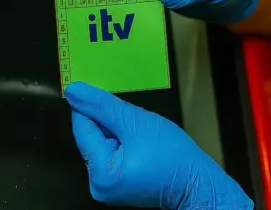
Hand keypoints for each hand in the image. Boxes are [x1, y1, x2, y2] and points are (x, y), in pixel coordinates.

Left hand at [65, 82, 253, 209]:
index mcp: (100, 172)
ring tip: (142, 131)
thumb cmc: (173, 156)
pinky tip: (142, 141)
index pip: (82, 128)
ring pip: (104, 144)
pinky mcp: (118, 184)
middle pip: (93, 137)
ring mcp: (108, 187)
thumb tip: (74, 91)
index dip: (88, 104)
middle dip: (110, 120)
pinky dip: (125, 141)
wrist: (196, 181)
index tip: (92, 84)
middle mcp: (98, 184)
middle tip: (132, 113)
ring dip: (119, 130)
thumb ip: (103, 105)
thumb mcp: (137, 122)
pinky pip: (113, 154)